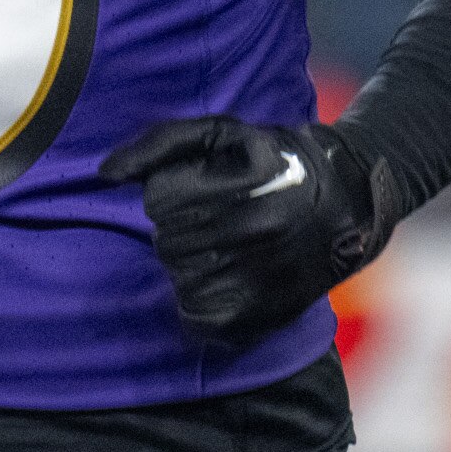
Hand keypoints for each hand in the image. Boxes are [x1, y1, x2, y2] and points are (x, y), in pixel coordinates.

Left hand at [101, 117, 391, 344]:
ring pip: (180, 280)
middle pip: (167, 242)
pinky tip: (226, 277)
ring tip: (222, 247)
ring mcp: (260, 277)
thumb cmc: (271, 160)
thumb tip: (104, 173)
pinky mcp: (263, 316)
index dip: (170, 193)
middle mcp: (252, 231)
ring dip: (190, 265)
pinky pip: (201, 318)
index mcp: (238, 184)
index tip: (197, 191)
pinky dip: (202, 300)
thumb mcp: (220, 133)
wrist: (347, 202)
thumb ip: (158, 144)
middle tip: (213, 220)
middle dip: (179, 229)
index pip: (159, 201)